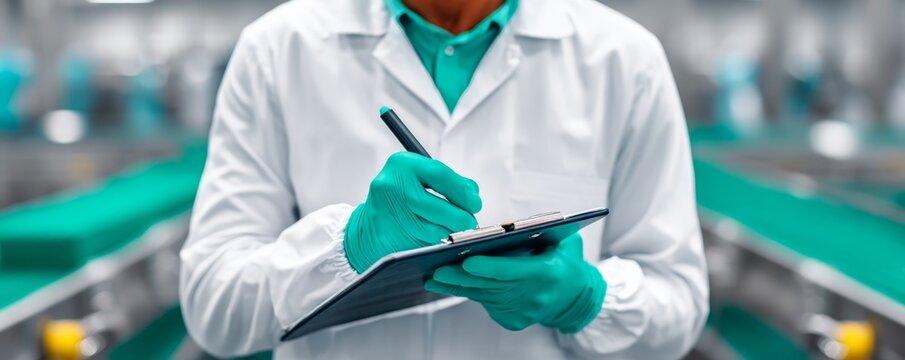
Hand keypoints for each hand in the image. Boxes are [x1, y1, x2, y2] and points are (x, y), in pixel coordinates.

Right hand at [344, 152, 482, 272]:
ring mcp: (387, 213)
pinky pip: (423, 244)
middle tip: (470, 222)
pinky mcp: (387, 237)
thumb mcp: (421, 179)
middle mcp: (391, 185)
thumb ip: (449, 181)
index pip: (441, 175)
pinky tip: (436, 240)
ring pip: (433, 229)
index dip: (463, 192)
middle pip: (440, 206)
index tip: (476, 204)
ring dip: (450, 233)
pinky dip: (435, 244)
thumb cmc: (402, 198)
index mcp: (402, 164)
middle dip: (461, 218)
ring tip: (452, 231)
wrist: (368, 225)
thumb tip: (473, 195)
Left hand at [425, 234, 605, 332]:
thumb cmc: (567, 262)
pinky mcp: (512, 320)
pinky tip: (450, 284)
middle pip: (490, 286)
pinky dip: (470, 292)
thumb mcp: (567, 241)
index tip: (467, 261)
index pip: (512, 270)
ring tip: (434, 277)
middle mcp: (533, 296)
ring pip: (483, 296)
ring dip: (457, 286)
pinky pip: (486, 303)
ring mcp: (522, 312)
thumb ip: (547, 230)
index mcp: (547, 273)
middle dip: (461, 277)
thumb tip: (513, 226)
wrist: (575, 297)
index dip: (489, 267)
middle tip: (437, 270)